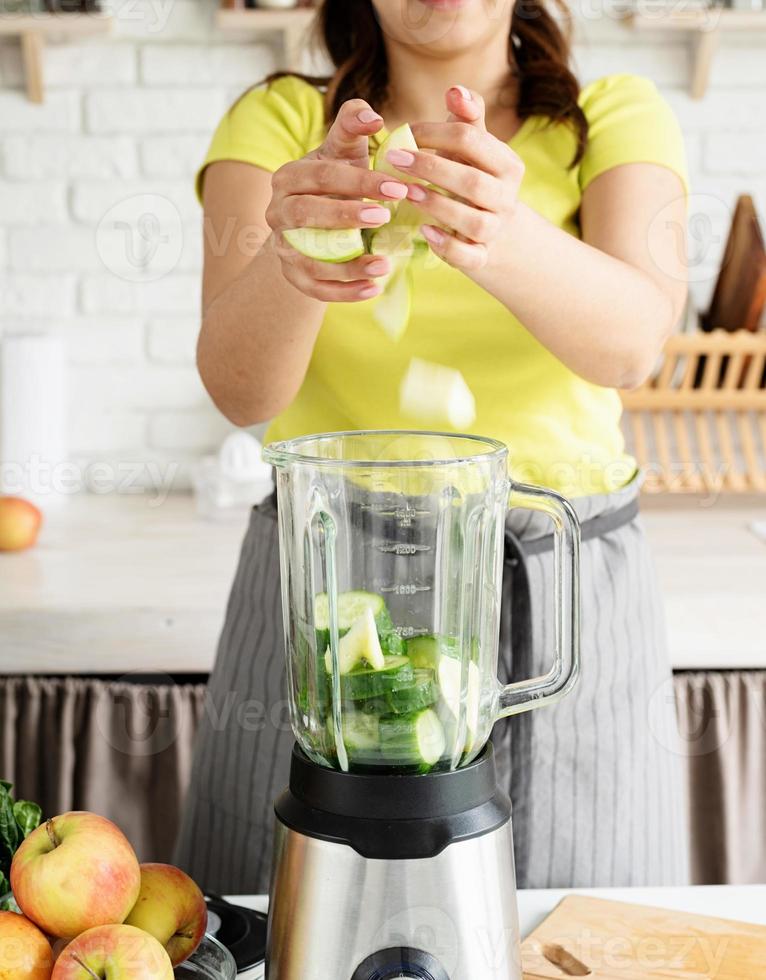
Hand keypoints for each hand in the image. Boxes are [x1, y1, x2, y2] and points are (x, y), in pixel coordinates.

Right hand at [266, 99, 408, 301]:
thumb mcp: (343, 151)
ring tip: (384, 264)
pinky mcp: (294, 276)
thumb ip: (353, 126)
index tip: (397, 187)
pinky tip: (373, 288)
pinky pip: (316, 289)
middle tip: (385, 216)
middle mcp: (277, 213)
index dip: (359, 181)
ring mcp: (283, 247)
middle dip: (345, 216)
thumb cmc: (337, 181)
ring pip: (309, 258)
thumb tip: (372, 114)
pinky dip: (344, 292)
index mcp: (288, 178)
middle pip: (305, 216)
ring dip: (347, 265)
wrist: (315, 224)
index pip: (321, 177)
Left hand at [387, 86, 524, 272]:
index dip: (435, 133)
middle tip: (394, 159)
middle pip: (472, 181)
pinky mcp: (483, 258)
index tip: (405, 131)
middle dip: (431, 168)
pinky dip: (448, 247)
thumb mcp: (476, 150)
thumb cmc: (475, 182)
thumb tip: (454, 90)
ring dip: (437, 206)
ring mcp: (496, 230)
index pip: (471, 140)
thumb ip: (467, 120)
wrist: (500, 236)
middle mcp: (506, 198)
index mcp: (506, 164)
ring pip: (473, 221)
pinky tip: (425, 233)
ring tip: (406, 193)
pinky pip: (470, 256)